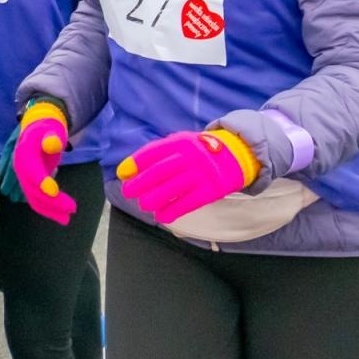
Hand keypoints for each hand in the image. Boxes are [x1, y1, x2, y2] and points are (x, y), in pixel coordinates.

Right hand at [8, 101, 74, 223]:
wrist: (38, 128)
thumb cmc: (48, 127)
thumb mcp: (52, 128)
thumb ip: (52, 136)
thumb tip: (53, 143)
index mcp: (24, 153)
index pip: (31, 170)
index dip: (41, 181)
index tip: (54, 192)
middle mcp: (20, 167)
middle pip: (33, 188)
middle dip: (51, 201)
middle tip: (72, 208)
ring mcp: (24, 177)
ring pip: (34, 198)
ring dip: (50, 210)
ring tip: (67, 218)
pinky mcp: (30, 183)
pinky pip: (36, 200)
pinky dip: (47, 209)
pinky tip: (61, 216)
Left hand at [117, 129, 258, 224]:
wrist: (236, 155)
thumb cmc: (197, 152)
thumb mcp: (180, 144)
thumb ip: (154, 155)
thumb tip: (124, 170)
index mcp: (180, 141)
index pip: (154, 152)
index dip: (136, 163)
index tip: (122, 174)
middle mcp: (191, 156)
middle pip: (161, 170)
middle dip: (141, 182)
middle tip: (127, 192)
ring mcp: (203, 173)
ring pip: (174, 187)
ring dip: (155, 198)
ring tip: (143, 205)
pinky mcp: (213, 189)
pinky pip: (191, 202)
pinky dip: (174, 210)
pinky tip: (161, 216)